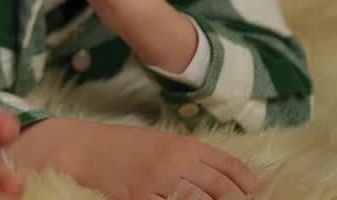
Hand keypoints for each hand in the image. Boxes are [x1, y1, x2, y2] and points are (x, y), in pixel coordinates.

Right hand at [7, 118, 259, 198]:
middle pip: (222, 191)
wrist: (80, 147)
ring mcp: (159, 183)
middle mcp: (176, 162)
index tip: (256, 193)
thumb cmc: (120, 146)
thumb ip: (188, 158)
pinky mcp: (140, 199)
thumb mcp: (158, 143)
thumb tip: (219, 179)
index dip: (248, 184)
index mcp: (183, 144)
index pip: (229, 165)